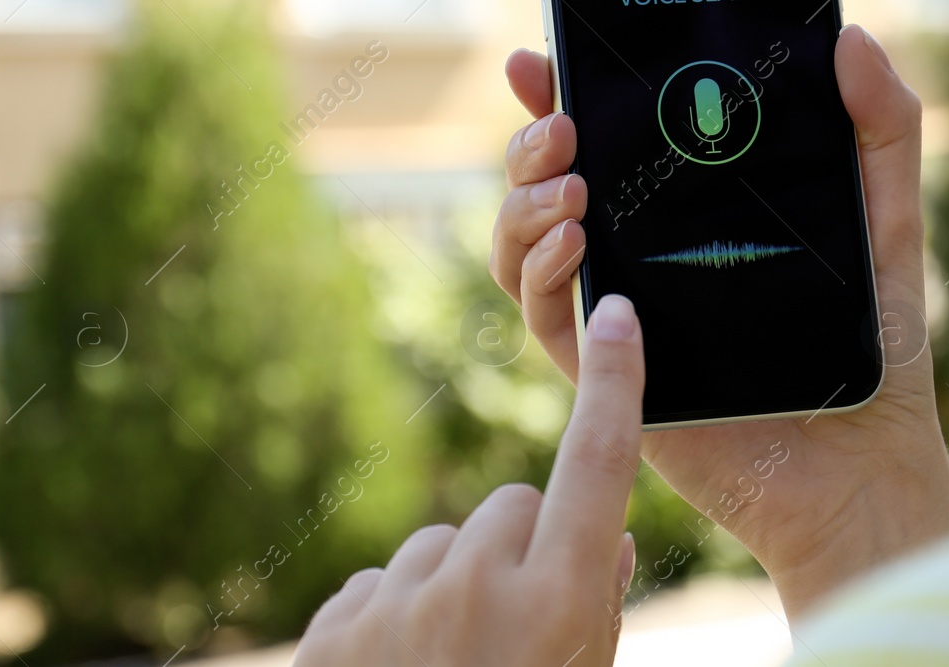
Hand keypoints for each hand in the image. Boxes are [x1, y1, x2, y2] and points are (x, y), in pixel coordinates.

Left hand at [293, 295, 644, 666]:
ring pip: (439, 546)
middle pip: (511, 507)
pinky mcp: (334, 633)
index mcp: (558, 600)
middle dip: (521, 549)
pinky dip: (390, 622)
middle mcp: (478, 590)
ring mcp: (397, 609)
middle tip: (517, 631)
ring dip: (451, 588)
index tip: (614, 316)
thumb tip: (609, 542)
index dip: (613, 383)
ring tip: (452, 661)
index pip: (597, 463)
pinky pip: (376, 586)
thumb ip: (597, 604)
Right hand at [490, 25, 948, 618]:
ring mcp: (621, 313)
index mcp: (688, 210)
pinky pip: (548, 319)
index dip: (557, 95)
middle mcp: (642, 254)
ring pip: (525, 248)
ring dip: (523, 207)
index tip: (539, 57)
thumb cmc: (876, 344)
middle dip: (529, 145)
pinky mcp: (613, 372)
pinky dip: (543, 276)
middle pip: (546, 185)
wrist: (868, 460)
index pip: (607, 139)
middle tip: (559, 124)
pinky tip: (578, 244)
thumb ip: (883, 128)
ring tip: (571, 187)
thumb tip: (853, 36)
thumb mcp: (887, 219)